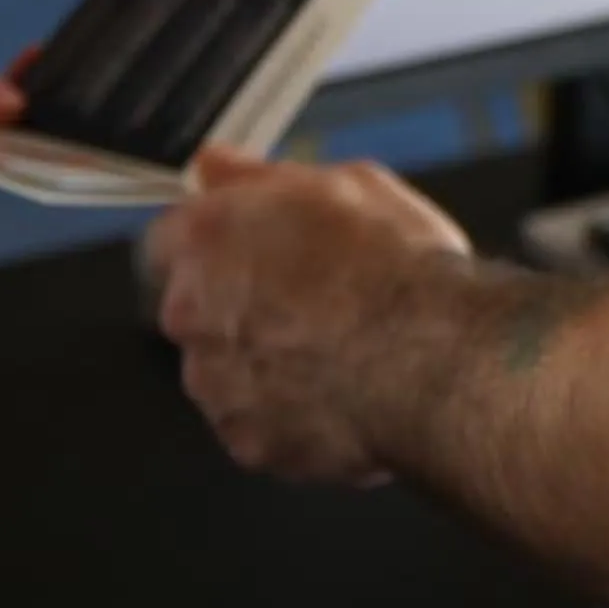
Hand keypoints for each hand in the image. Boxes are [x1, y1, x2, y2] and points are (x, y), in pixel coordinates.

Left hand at [145, 149, 472, 485]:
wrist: (438, 360)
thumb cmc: (401, 271)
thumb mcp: (351, 184)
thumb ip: (265, 177)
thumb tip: (216, 165)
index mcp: (209, 240)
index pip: (170, 239)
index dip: (219, 247)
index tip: (255, 254)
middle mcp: (193, 313)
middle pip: (197, 311)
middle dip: (243, 309)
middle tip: (314, 306)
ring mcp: (216, 385)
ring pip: (227, 373)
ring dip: (266, 365)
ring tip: (339, 357)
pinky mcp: (248, 442)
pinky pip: (260, 426)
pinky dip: (291, 417)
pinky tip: (344, 396)